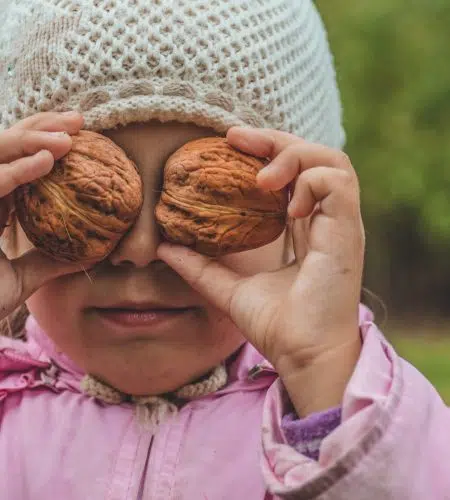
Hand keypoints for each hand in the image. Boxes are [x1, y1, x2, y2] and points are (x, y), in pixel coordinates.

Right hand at [0, 111, 83, 321]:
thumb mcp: (25, 278)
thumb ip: (52, 261)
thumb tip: (91, 254)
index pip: (18, 160)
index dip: (45, 140)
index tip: (81, 135)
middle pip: (7, 145)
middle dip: (42, 126)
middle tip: (79, 119)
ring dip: (33, 139)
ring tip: (69, 138)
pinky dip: (17, 169)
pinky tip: (47, 162)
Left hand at [157, 128, 364, 414]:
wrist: (301, 354)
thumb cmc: (275, 325)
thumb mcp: (228, 288)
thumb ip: (200, 265)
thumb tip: (163, 247)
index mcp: (305, 228)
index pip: (292, 173)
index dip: (265, 152)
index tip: (229, 143)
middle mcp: (326, 220)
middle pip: (312, 156)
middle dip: (275, 139)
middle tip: (236, 138)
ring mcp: (341, 224)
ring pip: (333, 161)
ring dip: (293, 156)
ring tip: (262, 179)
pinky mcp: (348, 231)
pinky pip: (338, 183)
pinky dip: (310, 182)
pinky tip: (286, 207)